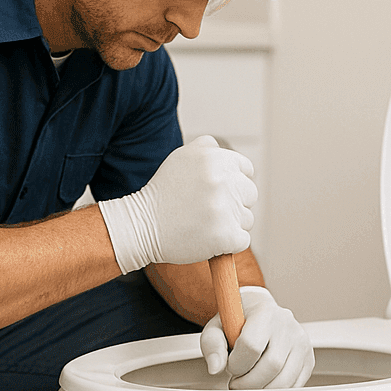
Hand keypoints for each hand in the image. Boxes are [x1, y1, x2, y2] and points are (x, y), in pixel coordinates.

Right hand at [97, 136, 255, 274]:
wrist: (141, 226)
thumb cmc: (162, 193)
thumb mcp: (180, 158)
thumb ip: (205, 147)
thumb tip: (220, 147)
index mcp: (215, 159)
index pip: (247, 171)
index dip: (234, 183)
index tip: (219, 193)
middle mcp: (222, 180)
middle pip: (250, 194)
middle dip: (234, 203)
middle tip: (208, 210)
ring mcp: (225, 209)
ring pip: (246, 219)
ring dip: (229, 224)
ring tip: (203, 224)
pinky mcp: (226, 236)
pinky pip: (242, 240)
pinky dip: (227, 244)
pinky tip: (206, 238)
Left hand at [201, 286, 314, 389]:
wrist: (259, 312)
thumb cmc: (237, 321)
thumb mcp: (217, 327)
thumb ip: (212, 346)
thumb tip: (215, 368)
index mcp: (264, 312)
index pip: (251, 345)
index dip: (236, 364)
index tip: (230, 365)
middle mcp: (287, 325)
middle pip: (271, 366)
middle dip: (248, 382)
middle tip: (237, 381)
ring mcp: (301, 342)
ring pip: (284, 380)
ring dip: (262, 390)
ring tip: (249, 382)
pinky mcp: (308, 359)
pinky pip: (294, 386)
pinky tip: (263, 383)